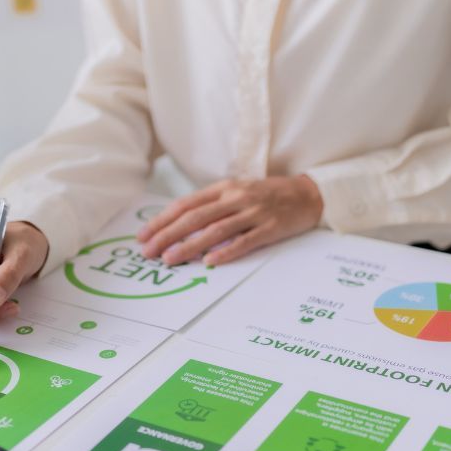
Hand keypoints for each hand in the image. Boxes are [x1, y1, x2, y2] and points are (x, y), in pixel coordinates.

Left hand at [137, 175, 323, 265]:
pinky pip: (245, 241)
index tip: (144, 236)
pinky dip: (226, 252)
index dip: (162, 221)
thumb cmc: (266, 196)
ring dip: (189, 245)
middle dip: (167, 235)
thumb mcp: (236, 193)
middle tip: (148, 252)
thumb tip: (178, 227)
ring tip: (170, 259)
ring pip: (215, 230)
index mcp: (223, 188)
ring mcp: (253, 212)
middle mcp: (235, 198)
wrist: (307, 194)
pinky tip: (209, 262)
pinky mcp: (271, 228)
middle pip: (194, 218)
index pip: (185, 205)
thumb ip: (211, 207)